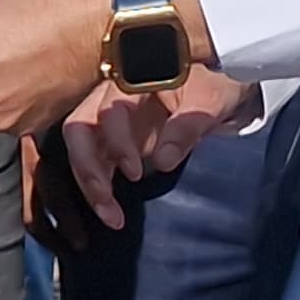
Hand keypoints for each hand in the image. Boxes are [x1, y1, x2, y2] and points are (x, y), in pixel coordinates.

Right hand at [94, 66, 259, 205]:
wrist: (221, 87)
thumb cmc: (214, 85)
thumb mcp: (210, 100)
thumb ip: (187, 125)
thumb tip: (163, 161)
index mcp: (130, 82)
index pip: (107, 111)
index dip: (116, 143)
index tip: (135, 173)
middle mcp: (112, 99)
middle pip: (79, 130)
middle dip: (87, 168)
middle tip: (106, 202)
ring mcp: (112, 121)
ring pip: (81, 149)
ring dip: (90, 183)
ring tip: (111, 217)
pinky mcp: (116, 142)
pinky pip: (96, 164)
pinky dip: (99, 188)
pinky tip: (112, 211)